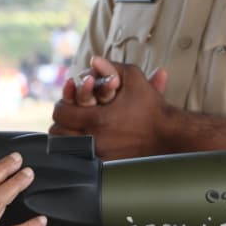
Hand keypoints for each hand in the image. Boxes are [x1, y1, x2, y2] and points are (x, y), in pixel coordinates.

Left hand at [51, 59, 171, 160]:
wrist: (167, 134)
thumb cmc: (151, 105)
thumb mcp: (134, 79)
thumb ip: (112, 67)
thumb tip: (93, 60)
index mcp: (97, 118)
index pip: (61, 113)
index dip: (62, 105)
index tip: (68, 103)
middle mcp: (94, 139)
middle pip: (58, 132)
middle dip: (61, 122)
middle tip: (68, 116)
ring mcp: (99, 154)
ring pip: (65, 149)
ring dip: (66, 137)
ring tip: (72, 129)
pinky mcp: (105, 165)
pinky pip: (79, 160)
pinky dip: (78, 151)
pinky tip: (83, 143)